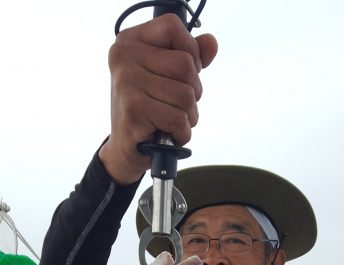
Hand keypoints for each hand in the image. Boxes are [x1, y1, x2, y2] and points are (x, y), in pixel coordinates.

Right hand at [100, 14, 217, 183]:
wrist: (126, 149)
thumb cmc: (148, 110)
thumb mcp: (168, 77)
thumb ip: (190, 56)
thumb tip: (211, 43)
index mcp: (130, 41)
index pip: (172, 26)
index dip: (190, 51)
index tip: (184, 74)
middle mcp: (123, 56)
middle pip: (185, 64)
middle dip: (193, 92)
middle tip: (176, 106)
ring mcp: (126, 82)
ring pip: (186, 94)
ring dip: (188, 115)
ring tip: (172, 121)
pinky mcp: (134, 109)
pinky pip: (178, 118)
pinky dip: (182, 132)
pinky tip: (169, 133)